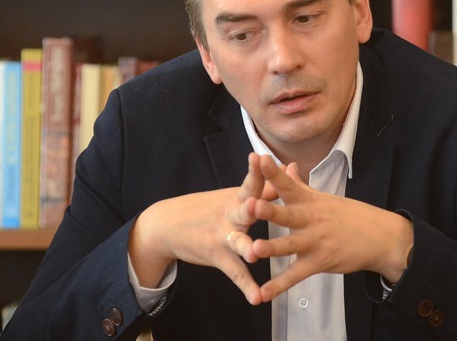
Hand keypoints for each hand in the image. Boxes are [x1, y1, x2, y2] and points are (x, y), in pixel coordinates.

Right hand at [128, 153, 275, 304]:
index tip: (263, 158)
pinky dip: (246, 286)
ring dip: (246, 247)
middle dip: (253, 207)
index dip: (256, 171)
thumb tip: (289, 168)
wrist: (167, 224)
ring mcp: (222, 236)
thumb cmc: (210, 207)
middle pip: (244, 209)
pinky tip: (257, 298)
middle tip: (257, 203)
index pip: (250, 182)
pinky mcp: (217, 256)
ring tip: (255, 254)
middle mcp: (230, 214)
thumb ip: (265, 184)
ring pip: (237, 242)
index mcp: (237, 197)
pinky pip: (234, 272)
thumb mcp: (234, 195)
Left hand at [250, 155, 413, 301]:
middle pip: (287, 215)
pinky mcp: (319, 263)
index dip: (273, 172)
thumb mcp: (323, 197)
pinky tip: (263, 294)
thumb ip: (300, 185)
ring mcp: (315, 242)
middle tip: (252, 204)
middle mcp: (310, 220)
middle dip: (269, 211)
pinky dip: (279, 286)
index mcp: (309, 201)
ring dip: (272, 248)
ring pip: (290, 246)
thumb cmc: (349, 215)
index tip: (259, 158)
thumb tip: (288, 166)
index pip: (289, 184)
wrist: (380, 237)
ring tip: (254, 249)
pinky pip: (296, 275)